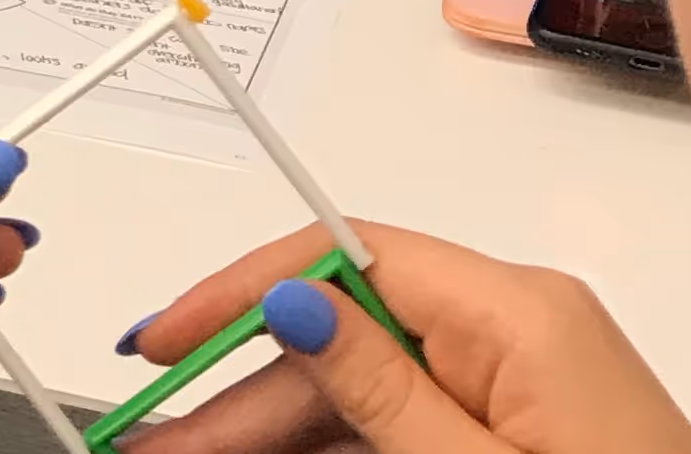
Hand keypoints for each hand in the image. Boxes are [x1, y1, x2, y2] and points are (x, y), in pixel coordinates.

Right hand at [122, 221, 690, 453]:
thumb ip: (382, 393)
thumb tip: (295, 303)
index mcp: (519, 313)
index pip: (345, 256)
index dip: (240, 293)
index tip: (165, 338)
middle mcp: (522, 329)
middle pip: (345, 335)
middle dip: (246, 391)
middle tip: (160, 440)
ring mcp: (528, 383)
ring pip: (368, 389)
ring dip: (278, 430)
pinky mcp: (531, 434)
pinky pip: (412, 422)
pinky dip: (340, 450)